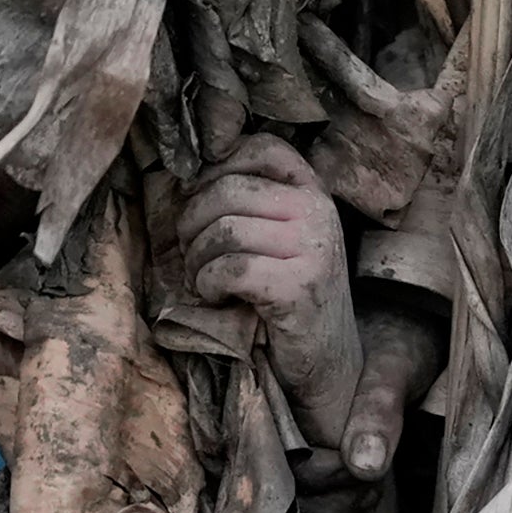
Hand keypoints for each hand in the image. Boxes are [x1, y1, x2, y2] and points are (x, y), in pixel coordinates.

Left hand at [184, 135, 431, 478]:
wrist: (327, 366)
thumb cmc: (286, 297)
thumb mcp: (276, 236)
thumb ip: (247, 201)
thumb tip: (184, 175)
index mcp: (313, 190)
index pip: (259, 146)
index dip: (217, 168)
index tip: (200, 202)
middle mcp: (319, 210)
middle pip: (227, 188)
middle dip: (192, 223)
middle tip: (192, 255)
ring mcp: (314, 247)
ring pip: (223, 229)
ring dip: (197, 259)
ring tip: (204, 280)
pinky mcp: (299, 286)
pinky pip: (229, 268)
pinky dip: (209, 285)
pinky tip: (217, 298)